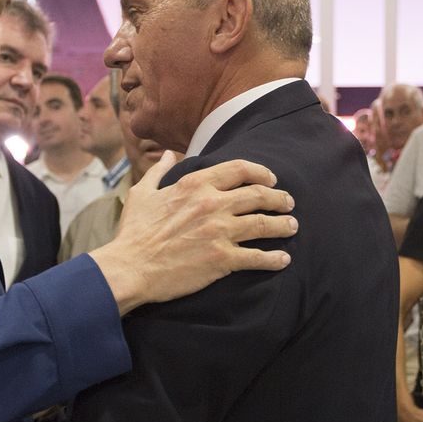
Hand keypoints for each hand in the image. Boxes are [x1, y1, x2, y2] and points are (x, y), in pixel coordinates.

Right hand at [91, 154, 296, 314]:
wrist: (130, 268)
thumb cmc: (133, 232)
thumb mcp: (143, 193)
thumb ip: (160, 171)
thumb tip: (170, 154)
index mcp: (195, 185)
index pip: (239, 169)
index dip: (261, 172)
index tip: (271, 178)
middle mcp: (212, 204)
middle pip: (258, 195)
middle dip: (279, 198)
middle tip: (288, 203)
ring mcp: (219, 232)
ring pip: (264, 223)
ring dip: (283, 225)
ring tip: (292, 227)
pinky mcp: (222, 259)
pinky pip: (257, 257)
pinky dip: (274, 258)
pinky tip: (283, 260)